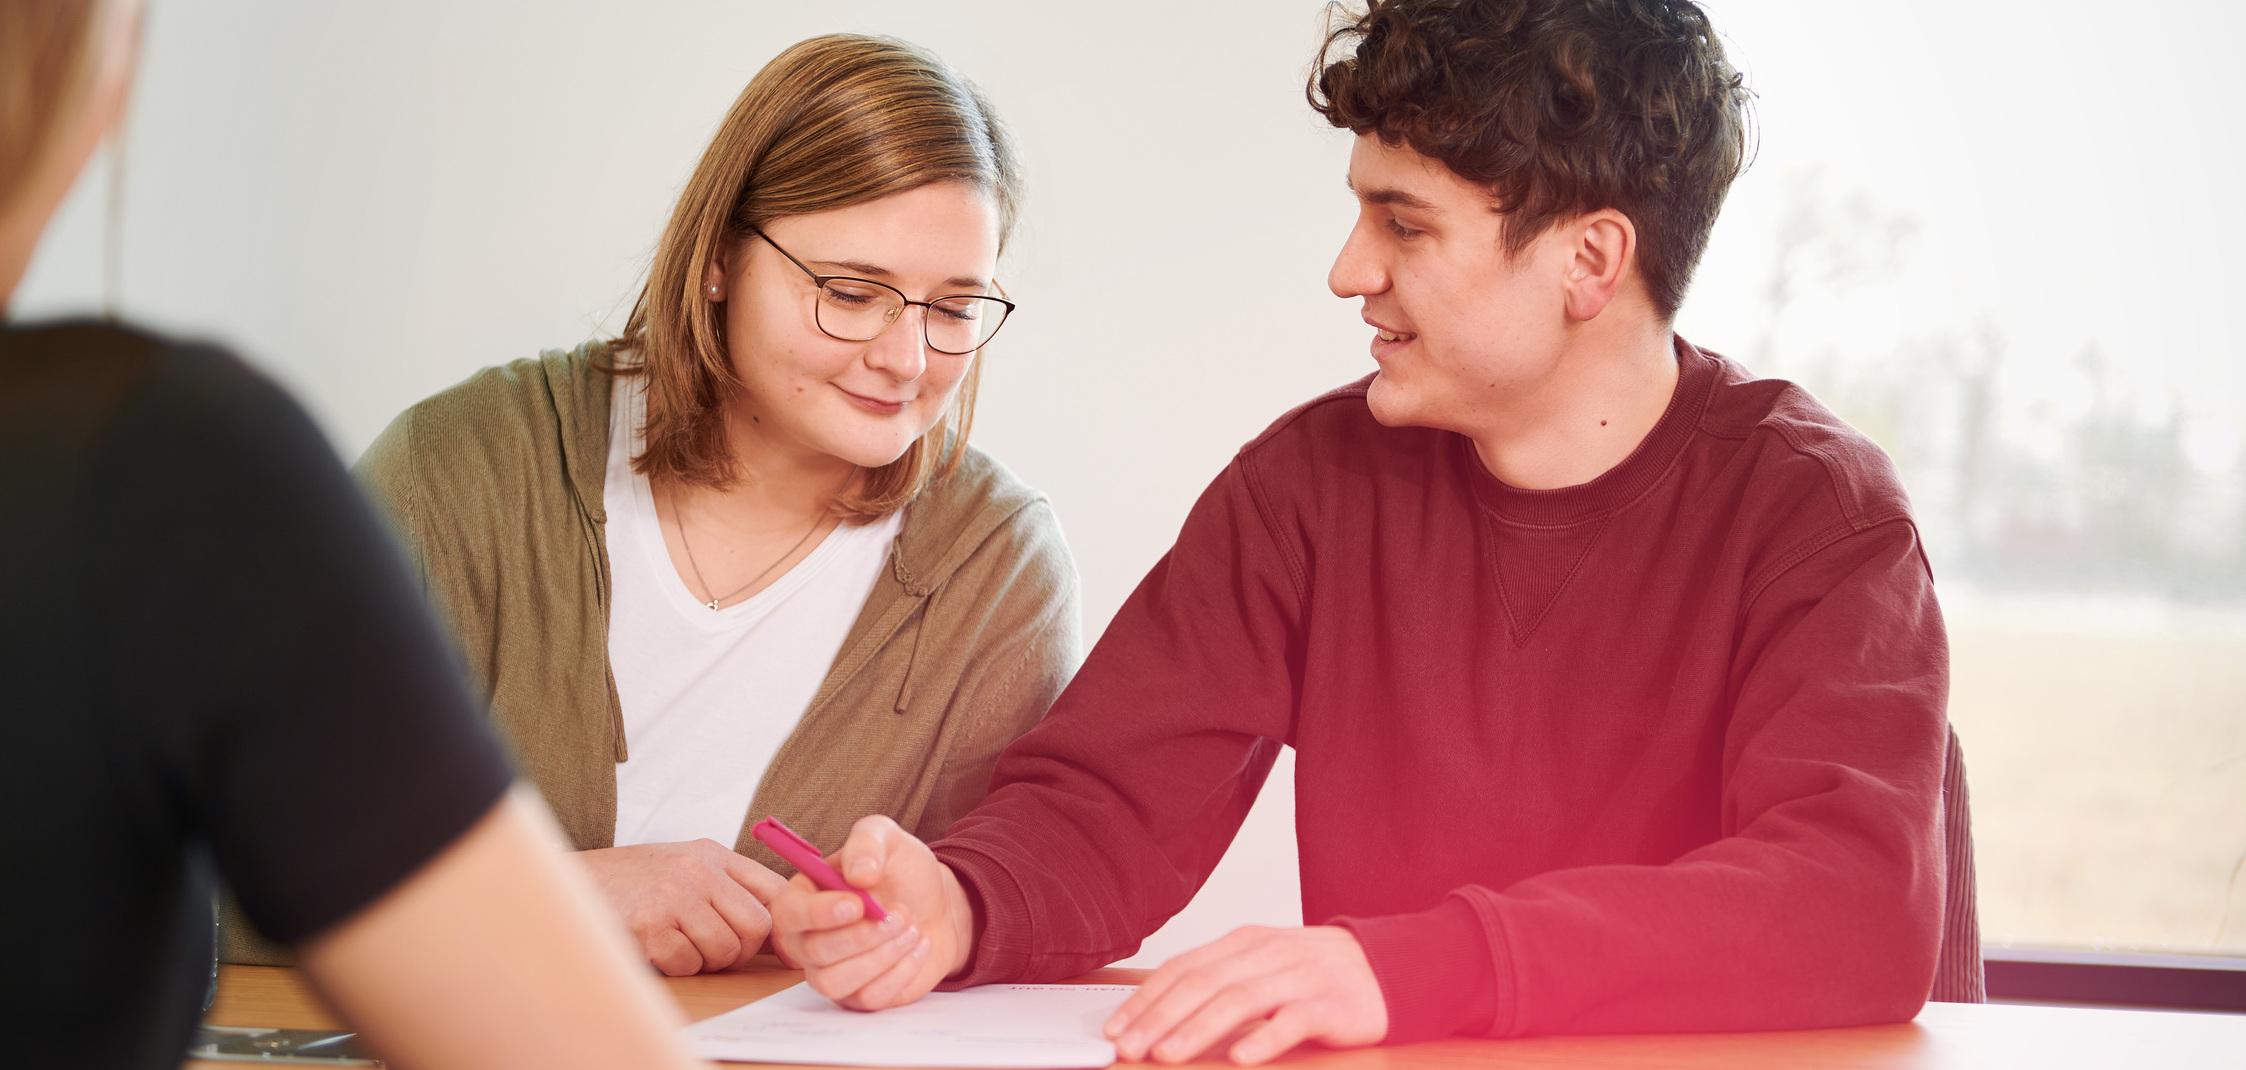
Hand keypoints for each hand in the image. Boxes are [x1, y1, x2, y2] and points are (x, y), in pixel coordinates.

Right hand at [577, 839, 787, 975]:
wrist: (570, 885)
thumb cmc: (632, 883)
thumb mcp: (684, 867)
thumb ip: (728, 888)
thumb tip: (776, 934)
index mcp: (712, 855)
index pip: (773, 889)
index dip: (782, 924)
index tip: (780, 947)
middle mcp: (697, 870)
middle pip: (756, 926)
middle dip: (741, 950)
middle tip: (715, 951)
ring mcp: (674, 897)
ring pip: (724, 950)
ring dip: (705, 960)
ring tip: (679, 944)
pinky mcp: (651, 927)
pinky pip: (688, 964)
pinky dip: (676, 966)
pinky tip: (655, 947)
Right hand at [768, 815, 975, 1009]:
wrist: (937, 904)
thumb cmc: (900, 871)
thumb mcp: (885, 837)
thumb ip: (867, 843)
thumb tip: (858, 874)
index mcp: (803, 897)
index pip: (788, 914)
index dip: (819, 912)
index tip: (857, 904)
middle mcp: (807, 939)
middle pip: (813, 952)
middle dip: (863, 934)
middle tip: (900, 913)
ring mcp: (831, 972)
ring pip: (835, 982)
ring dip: (882, 955)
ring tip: (911, 927)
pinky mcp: (858, 996)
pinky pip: (869, 998)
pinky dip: (902, 971)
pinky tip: (918, 945)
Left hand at [1105, 926, 1387, 1064]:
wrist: (1388, 965)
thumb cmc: (1313, 974)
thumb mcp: (1262, 966)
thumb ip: (1219, 983)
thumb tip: (1159, 1016)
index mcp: (1244, 942)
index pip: (1184, 967)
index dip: (1146, 998)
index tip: (1115, 1028)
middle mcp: (1268, 954)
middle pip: (1204, 984)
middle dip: (1159, 1017)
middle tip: (1128, 1047)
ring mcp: (1301, 977)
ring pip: (1241, 1000)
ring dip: (1199, 1029)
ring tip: (1167, 1055)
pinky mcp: (1333, 1004)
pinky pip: (1294, 1020)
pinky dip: (1265, 1038)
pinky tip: (1241, 1057)